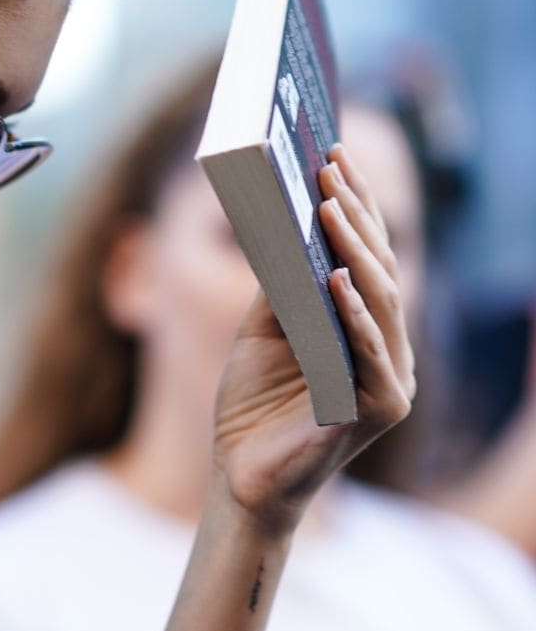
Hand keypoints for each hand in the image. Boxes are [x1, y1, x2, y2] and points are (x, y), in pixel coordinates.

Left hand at [211, 143, 415, 533]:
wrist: (240, 475)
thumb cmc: (252, 403)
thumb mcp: (262, 330)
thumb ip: (281, 284)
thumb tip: (285, 222)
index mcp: (364, 329)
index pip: (365, 256)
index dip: (353, 204)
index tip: (332, 154)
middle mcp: (388, 351)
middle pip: (378, 270)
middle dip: (355, 213)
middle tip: (329, 165)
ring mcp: (390, 381)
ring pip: (379, 302)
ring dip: (355, 250)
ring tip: (329, 204)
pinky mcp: (378, 410)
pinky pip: (367, 353)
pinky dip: (351, 314)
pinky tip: (334, 277)